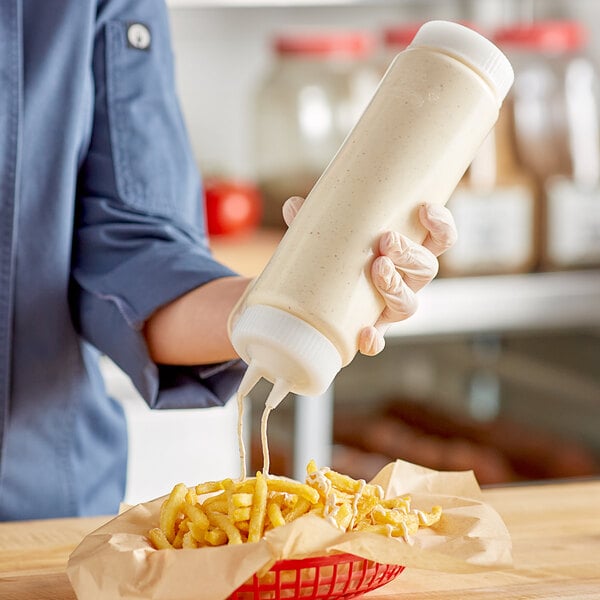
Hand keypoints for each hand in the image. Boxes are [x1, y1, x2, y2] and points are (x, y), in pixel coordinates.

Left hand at [282, 197, 456, 355]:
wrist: (320, 292)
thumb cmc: (339, 254)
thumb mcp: (333, 232)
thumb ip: (318, 219)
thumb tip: (294, 206)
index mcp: (408, 253)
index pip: (440, 239)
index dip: (441, 225)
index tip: (425, 209)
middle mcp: (407, 280)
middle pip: (426, 268)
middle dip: (410, 253)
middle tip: (387, 240)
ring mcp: (391, 306)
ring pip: (409, 302)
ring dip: (396, 286)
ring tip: (378, 269)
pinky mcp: (372, 330)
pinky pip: (380, 340)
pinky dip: (375, 341)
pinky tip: (366, 334)